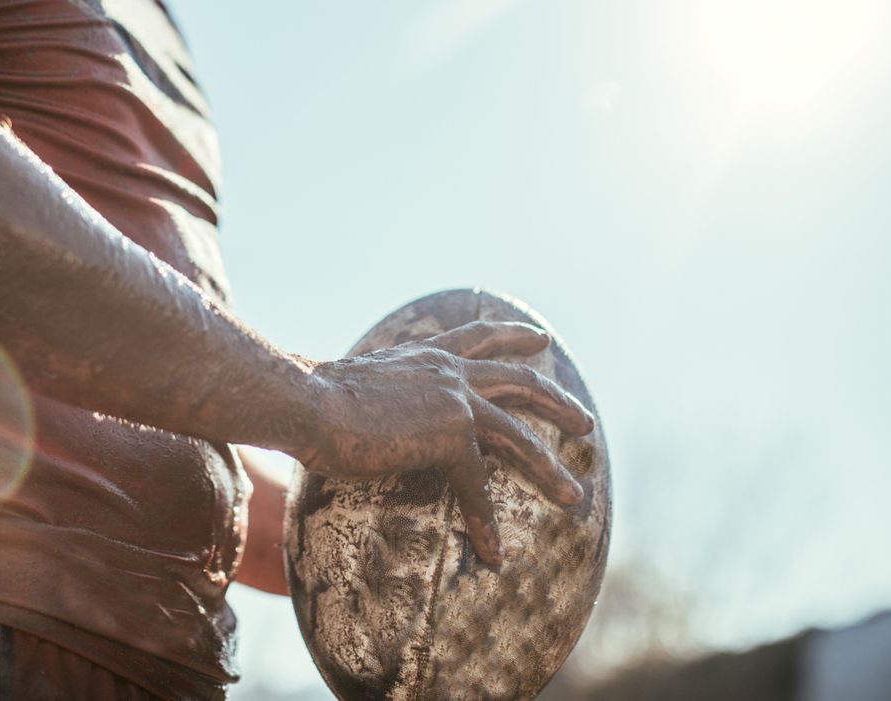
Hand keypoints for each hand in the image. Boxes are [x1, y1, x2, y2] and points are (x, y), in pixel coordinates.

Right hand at [298, 321, 594, 567]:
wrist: (307, 402)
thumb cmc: (311, 400)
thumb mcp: (354, 388)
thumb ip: (377, 397)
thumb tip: (364, 416)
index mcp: (425, 355)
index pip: (478, 338)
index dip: (512, 337)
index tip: (539, 341)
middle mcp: (447, 370)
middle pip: (517, 380)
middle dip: (554, 401)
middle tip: (583, 420)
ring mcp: (454, 400)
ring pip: (519, 437)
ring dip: (550, 468)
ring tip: (575, 495)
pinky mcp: (451, 436)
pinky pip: (479, 487)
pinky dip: (487, 523)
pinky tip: (495, 553)